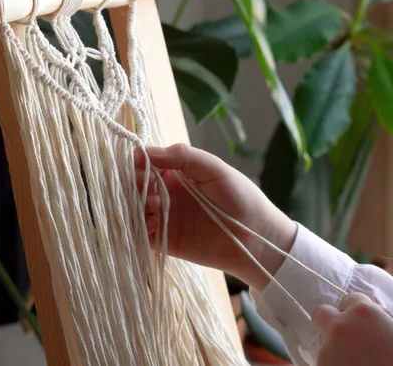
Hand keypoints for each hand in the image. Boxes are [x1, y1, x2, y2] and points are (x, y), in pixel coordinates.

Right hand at [136, 143, 296, 289]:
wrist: (257, 237)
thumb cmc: (241, 197)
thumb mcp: (215, 169)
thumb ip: (184, 157)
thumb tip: (147, 150)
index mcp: (179, 174)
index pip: (148, 164)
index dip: (139, 162)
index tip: (139, 163)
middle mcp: (168, 194)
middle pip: (138, 186)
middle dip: (136, 184)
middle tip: (148, 187)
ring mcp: (166, 218)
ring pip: (136, 210)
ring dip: (138, 206)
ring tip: (156, 206)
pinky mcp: (166, 242)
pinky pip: (142, 235)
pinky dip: (141, 228)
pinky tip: (154, 224)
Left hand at [312, 293, 392, 365]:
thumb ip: (387, 314)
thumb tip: (374, 301)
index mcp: (363, 312)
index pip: (349, 299)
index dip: (356, 310)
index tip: (364, 324)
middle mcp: (340, 327)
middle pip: (321, 314)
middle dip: (330, 321)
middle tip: (348, 338)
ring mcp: (328, 350)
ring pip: (325, 342)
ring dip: (337, 349)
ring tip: (361, 363)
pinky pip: (326, 362)